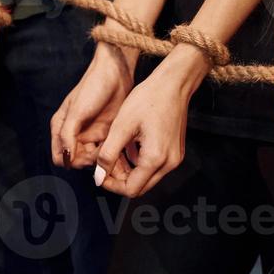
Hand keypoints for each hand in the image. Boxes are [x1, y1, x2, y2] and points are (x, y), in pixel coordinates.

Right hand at [51, 42, 136, 169]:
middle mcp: (74, 134)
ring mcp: (91, 135)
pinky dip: (110, 155)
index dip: (71, 161)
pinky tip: (119, 151)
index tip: (85, 155)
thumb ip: (67, 134)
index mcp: (61, 128)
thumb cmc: (92, 87)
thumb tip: (66, 159)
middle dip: (88, 162)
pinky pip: (105, 152)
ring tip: (112, 149)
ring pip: (92, 160)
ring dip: (101, 160)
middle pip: (78, 161)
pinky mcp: (106, 134)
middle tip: (102, 152)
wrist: (116, 73)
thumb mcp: (77, 110)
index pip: (60, 157)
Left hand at [93, 47, 208, 198]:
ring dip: (129, 172)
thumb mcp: (121, 126)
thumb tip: (98, 177)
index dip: (111, 185)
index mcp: (155, 158)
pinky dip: (140, 164)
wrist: (173, 84)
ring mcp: (174, 159)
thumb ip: (108, 154)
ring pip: (147, 179)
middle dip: (120, 180)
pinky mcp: (175, 152)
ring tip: (115, 154)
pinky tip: (130, 148)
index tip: (99, 173)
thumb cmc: (148, 99)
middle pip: (140, 187)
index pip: (131, 189)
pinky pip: (155, 168)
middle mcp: (169, 163)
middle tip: (106, 164)